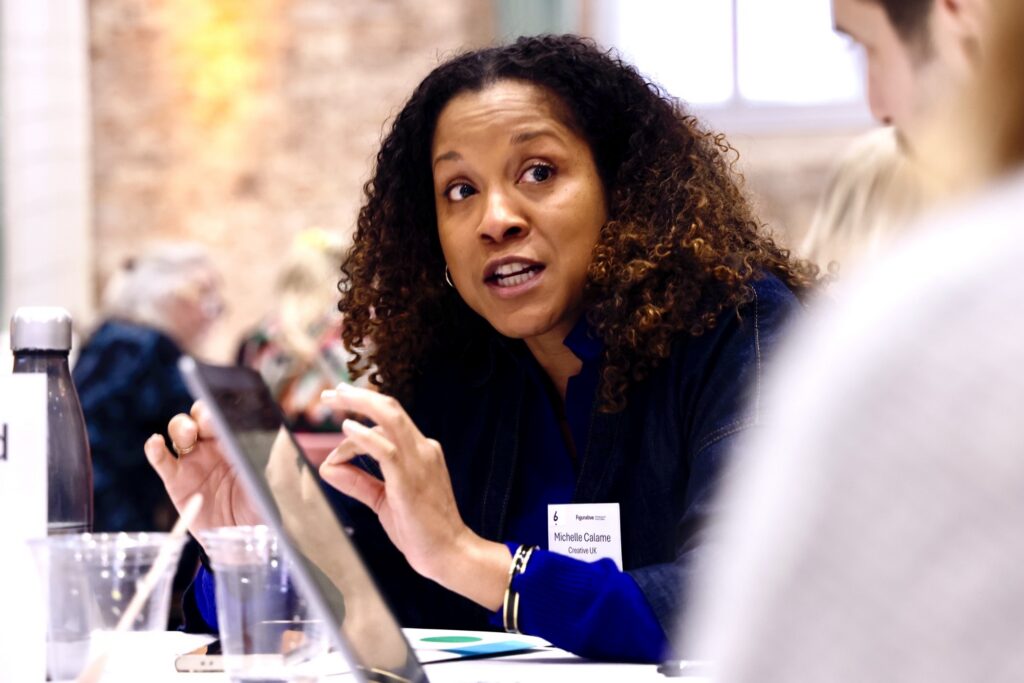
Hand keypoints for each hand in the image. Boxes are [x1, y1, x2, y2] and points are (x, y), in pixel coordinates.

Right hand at [144, 401, 261, 539]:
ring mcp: (193, 461)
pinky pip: (162, 460)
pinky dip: (154, 449)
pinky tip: (155, 442)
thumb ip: (261, 466)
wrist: (241, 540)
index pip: (225, 416)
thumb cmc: (259, 507)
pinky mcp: (176, 480)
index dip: (221, 411)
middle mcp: (213, 446)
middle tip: (207, 424)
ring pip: (179, 431)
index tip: (223, 415)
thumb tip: (260, 448)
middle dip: (201, 415)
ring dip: (181, 427)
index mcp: (237, 441)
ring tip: (188, 434)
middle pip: (199, 417)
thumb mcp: (268, 484)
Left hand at [318, 384, 509, 609]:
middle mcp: (423, 449)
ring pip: (390, 419)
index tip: (339, 427)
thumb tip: (327, 467)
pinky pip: (386, 450)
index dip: (361, 418)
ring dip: (359, 404)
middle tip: (331, 392)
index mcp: (421, 452)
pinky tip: (347, 429)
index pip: (390, 422)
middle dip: (359, 396)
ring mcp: (419, 462)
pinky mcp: (409, 480)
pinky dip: (364, 436)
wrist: (449, 553)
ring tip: (334, 398)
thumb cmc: (421, 530)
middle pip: (390, 409)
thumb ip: (357, 482)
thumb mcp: (383, 499)